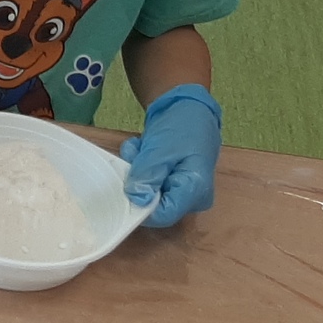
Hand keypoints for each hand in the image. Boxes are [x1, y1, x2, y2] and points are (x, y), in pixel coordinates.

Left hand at [121, 84, 220, 227]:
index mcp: (195, 191)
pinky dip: (141, 165)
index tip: (126, 185)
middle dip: (138, 180)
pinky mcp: (172, 182)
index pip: (163, 215)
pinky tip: (144, 148)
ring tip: (140, 148)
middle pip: (154, 203)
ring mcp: (182, 190)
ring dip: (137, 168)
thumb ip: (148, 176)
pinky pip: (149, 182)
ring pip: (148, 190)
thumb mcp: (160, 150)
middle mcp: (192, 197)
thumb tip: (137, 200)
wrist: (188, 107)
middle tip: (135, 155)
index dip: (140, 205)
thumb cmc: (182, 126)